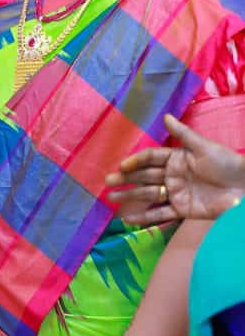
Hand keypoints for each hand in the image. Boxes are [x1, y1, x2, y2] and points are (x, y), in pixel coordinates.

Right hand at [107, 114, 244, 225]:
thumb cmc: (227, 163)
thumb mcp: (204, 146)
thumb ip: (183, 133)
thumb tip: (166, 116)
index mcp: (176, 158)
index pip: (150, 158)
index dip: (136, 161)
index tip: (122, 165)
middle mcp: (172, 176)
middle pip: (144, 177)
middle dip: (125, 179)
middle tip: (108, 182)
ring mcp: (176, 193)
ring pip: (148, 195)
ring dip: (129, 197)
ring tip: (110, 199)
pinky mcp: (183, 210)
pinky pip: (161, 214)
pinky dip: (146, 218)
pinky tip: (129, 219)